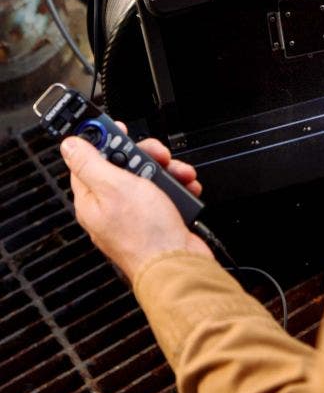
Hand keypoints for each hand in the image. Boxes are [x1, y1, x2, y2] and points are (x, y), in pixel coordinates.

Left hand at [60, 127, 211, 282]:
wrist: (179, 265)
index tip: (118, 127)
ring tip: (177, 174)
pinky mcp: (157, 219)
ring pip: (148, 176)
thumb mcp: (115, 186)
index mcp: (92, 198)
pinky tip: (185, 187)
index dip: (104, 140)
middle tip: (156, 156)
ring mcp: (135, 213)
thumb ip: (90, 163)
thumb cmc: (145, 235)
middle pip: (123, 164)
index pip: (89, 159)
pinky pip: (165, 193)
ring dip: (166, 170)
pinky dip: (177, 187)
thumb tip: (70, 145)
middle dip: (144, 155)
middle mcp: (111, 206)